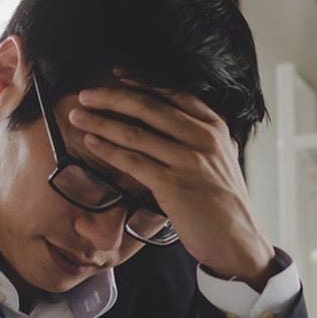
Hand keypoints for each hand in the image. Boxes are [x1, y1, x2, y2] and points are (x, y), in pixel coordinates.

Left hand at [68, 73, 276, 289]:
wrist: (239, 242)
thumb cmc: (226, 206)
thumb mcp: (223, 160)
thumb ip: (202, 139)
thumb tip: (175, 123)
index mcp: (215, 127)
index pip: (173, 93)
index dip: (141, 81)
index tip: (116, 76)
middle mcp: (203, 138)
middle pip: (149, 106)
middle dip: (111, 97)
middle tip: (86, 94)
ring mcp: (189, 160)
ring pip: (135, 132)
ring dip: (101, 122)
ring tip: (78, 117)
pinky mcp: (173, 184)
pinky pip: (133, 161)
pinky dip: (108, 150)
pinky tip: (91, 144)